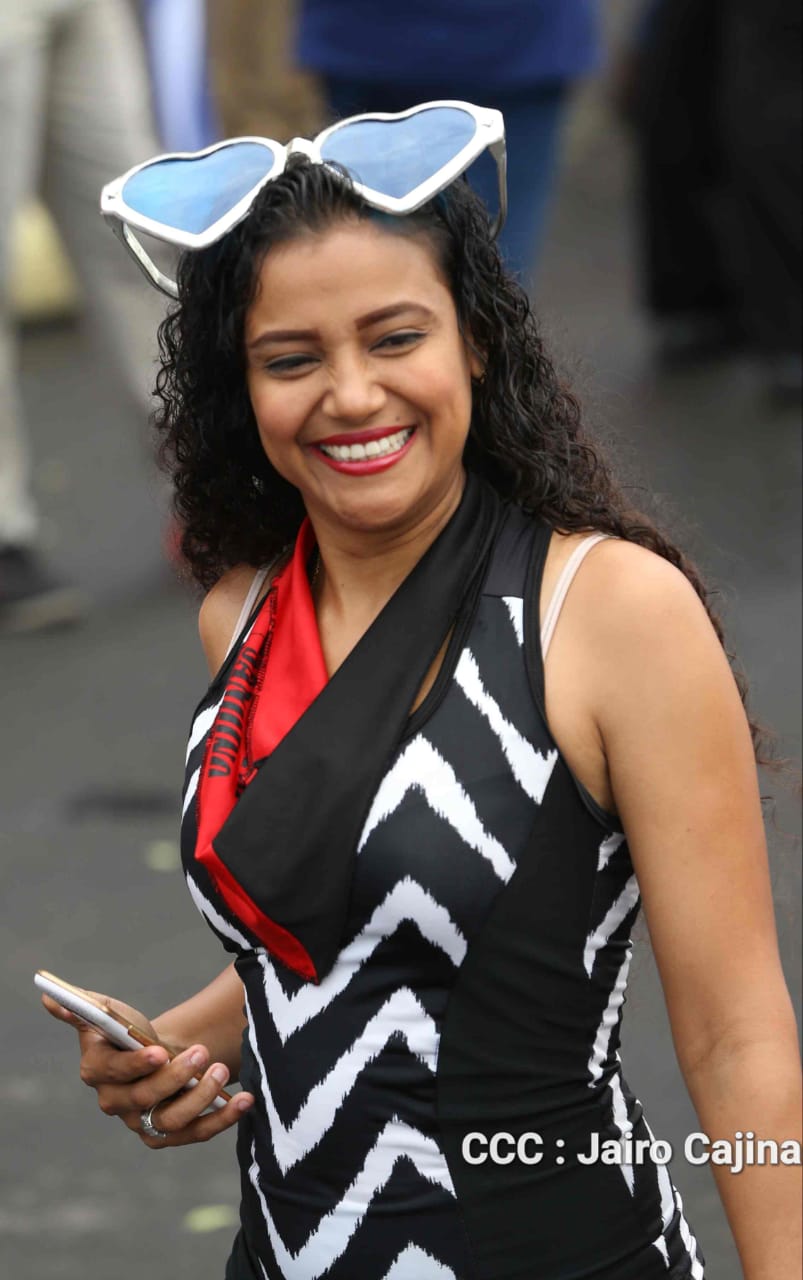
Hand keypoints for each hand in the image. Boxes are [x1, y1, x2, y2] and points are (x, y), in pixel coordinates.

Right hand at [41, 991, 253, 1147]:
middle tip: (201, 1053)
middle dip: (175, 1077)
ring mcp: (142, 1123)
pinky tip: (246, 1100)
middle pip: (143, 1099)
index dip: (135, 1065)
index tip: (160, 1051)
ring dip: (201, 1098)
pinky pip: (197, 1133)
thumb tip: (50, 998)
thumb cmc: (128, 1030)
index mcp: (96, 1071)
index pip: (112, 1073)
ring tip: (221, 1070)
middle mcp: (115, 1103)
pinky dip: (223, 1118)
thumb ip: (83, 1005)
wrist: (154, 1053)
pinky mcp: (169, 1135)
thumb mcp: (107, 1011)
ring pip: (171, 1121)